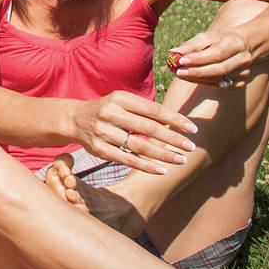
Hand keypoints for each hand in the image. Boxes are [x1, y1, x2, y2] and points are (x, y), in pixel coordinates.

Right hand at [69, 90, 197, 173]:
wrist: (75, 119)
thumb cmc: (107, 110)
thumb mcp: (122, 102)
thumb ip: (144, 110)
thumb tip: (174, 121)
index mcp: (120, 98)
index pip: (154, 109)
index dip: (175, 120)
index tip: (193, 129)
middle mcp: (110, 113)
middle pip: (148, 128)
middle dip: (173, 139)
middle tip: (191, 147)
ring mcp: (103, 132)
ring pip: (139, 147)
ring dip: (163, 155)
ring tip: (180, 159)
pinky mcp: (99, 149)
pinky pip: (127, 160)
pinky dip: (147, 166)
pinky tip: (162, 170)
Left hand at [168, 29, 253, 88]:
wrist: (243, 46)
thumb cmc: (220, 40)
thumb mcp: (207, 37)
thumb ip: (191, 45)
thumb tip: (174, 52)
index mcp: (235, 44)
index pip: (216, 54)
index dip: (198, 59)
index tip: (181, 61)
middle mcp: (242, 59)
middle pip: (219, 69)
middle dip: (197, 72)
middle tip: (178, 72)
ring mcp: (243, 73)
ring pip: (219, 80)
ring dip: (198, 78)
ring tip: (181, 74)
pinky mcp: (240, 84)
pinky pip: (220, 86)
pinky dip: (205, 83)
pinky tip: (193, 78)